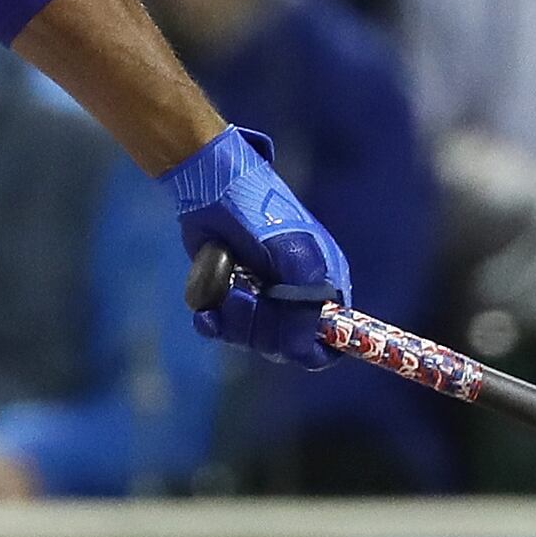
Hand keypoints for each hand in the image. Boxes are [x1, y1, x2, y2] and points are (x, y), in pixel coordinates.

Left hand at [165, 126, 349, 368]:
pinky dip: (213, 325)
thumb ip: (303, 301)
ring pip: (253, 340)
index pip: (329, 341)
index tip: (286, 339)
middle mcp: (295, 297)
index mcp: (324, 285)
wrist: (211, 187)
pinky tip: (206, 313)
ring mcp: (261, 298)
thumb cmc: (261, 210)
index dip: (310, 348)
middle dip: (262, 328)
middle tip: (245, 296)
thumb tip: (300, 348)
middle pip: (286, 346)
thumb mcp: (292, 254)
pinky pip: (222, 331)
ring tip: (228, 292)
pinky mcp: (229, 296)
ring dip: (236, 323)